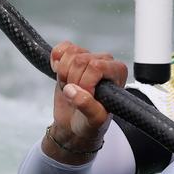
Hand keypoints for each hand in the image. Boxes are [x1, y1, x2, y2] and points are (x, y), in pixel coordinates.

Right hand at [43, 41, 127, 163]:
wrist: (74, 125)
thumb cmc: (90, 123)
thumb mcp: (94, 120)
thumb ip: (88, 106)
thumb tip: (73, 90)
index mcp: (117, 72)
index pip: (96, 66)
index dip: (85, 83)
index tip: (86, 97)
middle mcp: (105, 62)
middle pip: (80, 59)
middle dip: (72, 81)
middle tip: (76, 95)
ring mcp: (88, 58)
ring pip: (70, 54)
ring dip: (64, 75)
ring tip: (71, 88)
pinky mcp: (72, 57)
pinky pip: (62, 48)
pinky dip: (56, 61)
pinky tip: (60, 74)